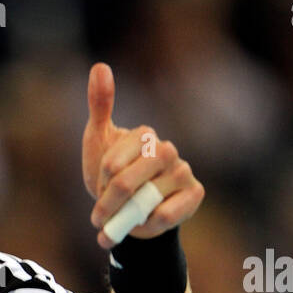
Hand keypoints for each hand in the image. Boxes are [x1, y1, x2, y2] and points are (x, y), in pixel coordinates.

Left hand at [81, 62, 203, 248]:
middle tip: (100, 216)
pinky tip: (143, 224)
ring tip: (119, 222)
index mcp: (144, 135)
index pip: (111, 163)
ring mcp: (183, 171)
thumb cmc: (111, 174)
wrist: (131, 209)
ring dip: (124, 219)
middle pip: (126, 183)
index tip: (99, 187)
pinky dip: (148, 226)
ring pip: (145, 201)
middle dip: (107, 205)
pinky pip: (166, 215)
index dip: (101, 183)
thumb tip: (100, 66)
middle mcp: (167, 149)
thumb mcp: (98, 139)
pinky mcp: (194, 194)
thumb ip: (100, 105)